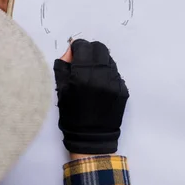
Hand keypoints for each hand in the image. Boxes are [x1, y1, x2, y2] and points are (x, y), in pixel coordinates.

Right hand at [54, 39, 128, 154]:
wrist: (91, 137)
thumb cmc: (71, 114)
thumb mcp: (61, 89)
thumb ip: (64, 66)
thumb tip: (70, 50)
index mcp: (82, 75)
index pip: (83, 46)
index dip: (76, 48)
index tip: (74, 55)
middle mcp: (101, 76)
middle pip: (99, 48)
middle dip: (89, 51)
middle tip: (83, 62)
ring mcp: (115, 82)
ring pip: (108, 59)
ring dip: (99, 62)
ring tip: (92, 76)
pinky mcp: (123, 89)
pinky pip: (115, 73)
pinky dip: (107, 74)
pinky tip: (100, 86)